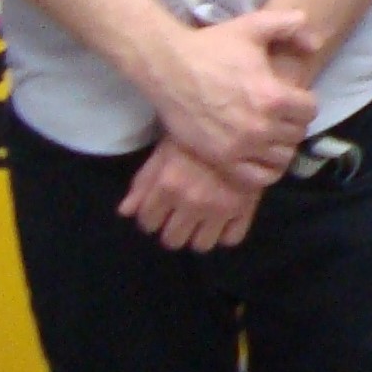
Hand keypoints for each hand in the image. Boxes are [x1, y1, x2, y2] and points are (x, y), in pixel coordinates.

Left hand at [120, 137, 266, 250]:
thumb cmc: (196, 136)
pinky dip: (226, 233)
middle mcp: (192, 203)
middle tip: (179, 216)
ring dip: (198, 234)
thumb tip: (125, 212)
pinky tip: (224, 220)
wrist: (239, 126)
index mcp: (168, 187)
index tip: (158, 210)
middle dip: (172, 229)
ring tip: (202, 220)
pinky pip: (232, 239)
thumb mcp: (164, 152)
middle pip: (172, 240)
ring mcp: (220, 209)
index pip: (147, 223)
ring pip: (201, 245)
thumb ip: (143, 182)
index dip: (150, 216)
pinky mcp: (245, 209)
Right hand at [144, 8, 316, 176]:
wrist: (167, 67)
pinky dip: (264, 170)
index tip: (292, 98)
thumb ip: (292, 26)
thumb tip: (317, 43)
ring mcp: (239, 146)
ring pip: (282, 158)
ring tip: (271, 134)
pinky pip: (257, 178)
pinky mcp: (220, 159)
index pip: (310, 111)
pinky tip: (259, 155)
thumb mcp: (254, 26)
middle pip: (297, 134)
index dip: (305, 103)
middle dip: (293, 123)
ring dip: (281, 146)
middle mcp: (260, 126)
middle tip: (281, 116)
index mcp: (274, 97)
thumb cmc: (211, 46)